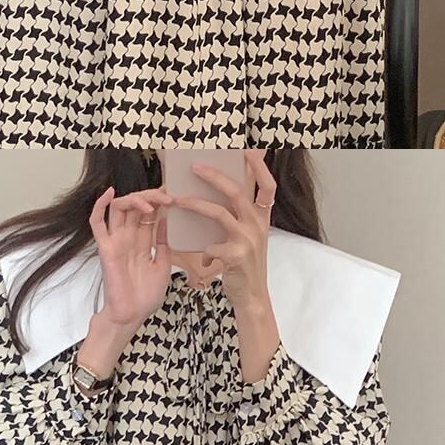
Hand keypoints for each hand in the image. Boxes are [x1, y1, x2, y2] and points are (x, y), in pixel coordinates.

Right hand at [82, 186, 172, 375]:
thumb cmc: (145, 296)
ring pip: (119, 208)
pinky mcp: (105, 247)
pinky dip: (100, 205)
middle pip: (135, 206)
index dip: (159, 201)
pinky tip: (110, 193)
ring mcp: (115, 241)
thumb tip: (165, 220)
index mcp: (142, 242)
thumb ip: (163, 243)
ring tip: (151, 202)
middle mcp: (128, 238)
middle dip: (151, 196)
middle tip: (167, 198)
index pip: (148, 213)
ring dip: (135, 198)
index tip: (173, 196)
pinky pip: (96, 223)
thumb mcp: (163, 266)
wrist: (132, 315)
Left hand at [169, 150, 280, 382]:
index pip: (267, 186)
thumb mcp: (247, 236)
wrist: (251, 295)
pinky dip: (201, 247)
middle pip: (238, 192)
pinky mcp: (236, 257)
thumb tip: (214, 192)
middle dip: (215, 176)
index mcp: (262, 217)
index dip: (260, 166)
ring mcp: (249, 240)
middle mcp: (258, 225)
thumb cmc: (244, 263)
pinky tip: (198, 254)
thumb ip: (237, 216)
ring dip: (195, 204)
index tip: (247, 148)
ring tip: (177, 199)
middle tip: (194, 167)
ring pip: (220, 213)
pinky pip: (211, 245)